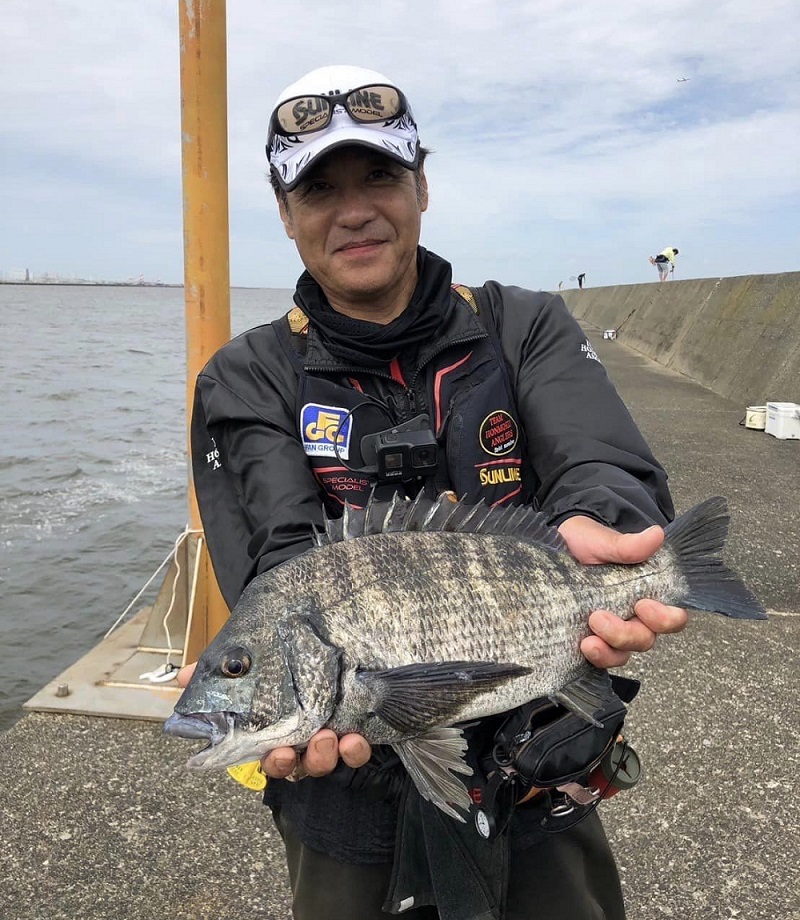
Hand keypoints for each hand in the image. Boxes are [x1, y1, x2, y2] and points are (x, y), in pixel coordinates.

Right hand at [176, 662, 371, 777]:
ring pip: (325, 761)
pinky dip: (355, 749)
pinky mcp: (353, 726)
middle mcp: (299, 738)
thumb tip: (182, 677)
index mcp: (271, 728)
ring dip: (325, 756)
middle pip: (298, 765)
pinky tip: (354, 738)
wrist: (316, 626)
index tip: (277, 753)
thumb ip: (213, 669)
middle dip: (301, 762)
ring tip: (328, 736)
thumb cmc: (275, 653)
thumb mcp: (245, 657)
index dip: (273, 761)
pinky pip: (355, 751)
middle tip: (306, 745)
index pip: (268, 755)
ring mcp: (327, 735)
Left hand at [557, 516, 687, 667]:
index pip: (672, 617)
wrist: (556, 546)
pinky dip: (593, 657)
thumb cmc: (586, 542)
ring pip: (621, 654)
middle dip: (626, 634)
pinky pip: (597, 658)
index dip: (665, 619)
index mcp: (647, 593)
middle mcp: (632, 616)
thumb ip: (628, 545)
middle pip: (644, 639)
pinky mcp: (588, 638)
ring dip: (607, 651)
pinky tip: (581, 647)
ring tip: (587, 641)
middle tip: (599, 618)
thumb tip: (655, 535)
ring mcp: (610, 630)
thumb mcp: (603, 541)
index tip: (643, 604)